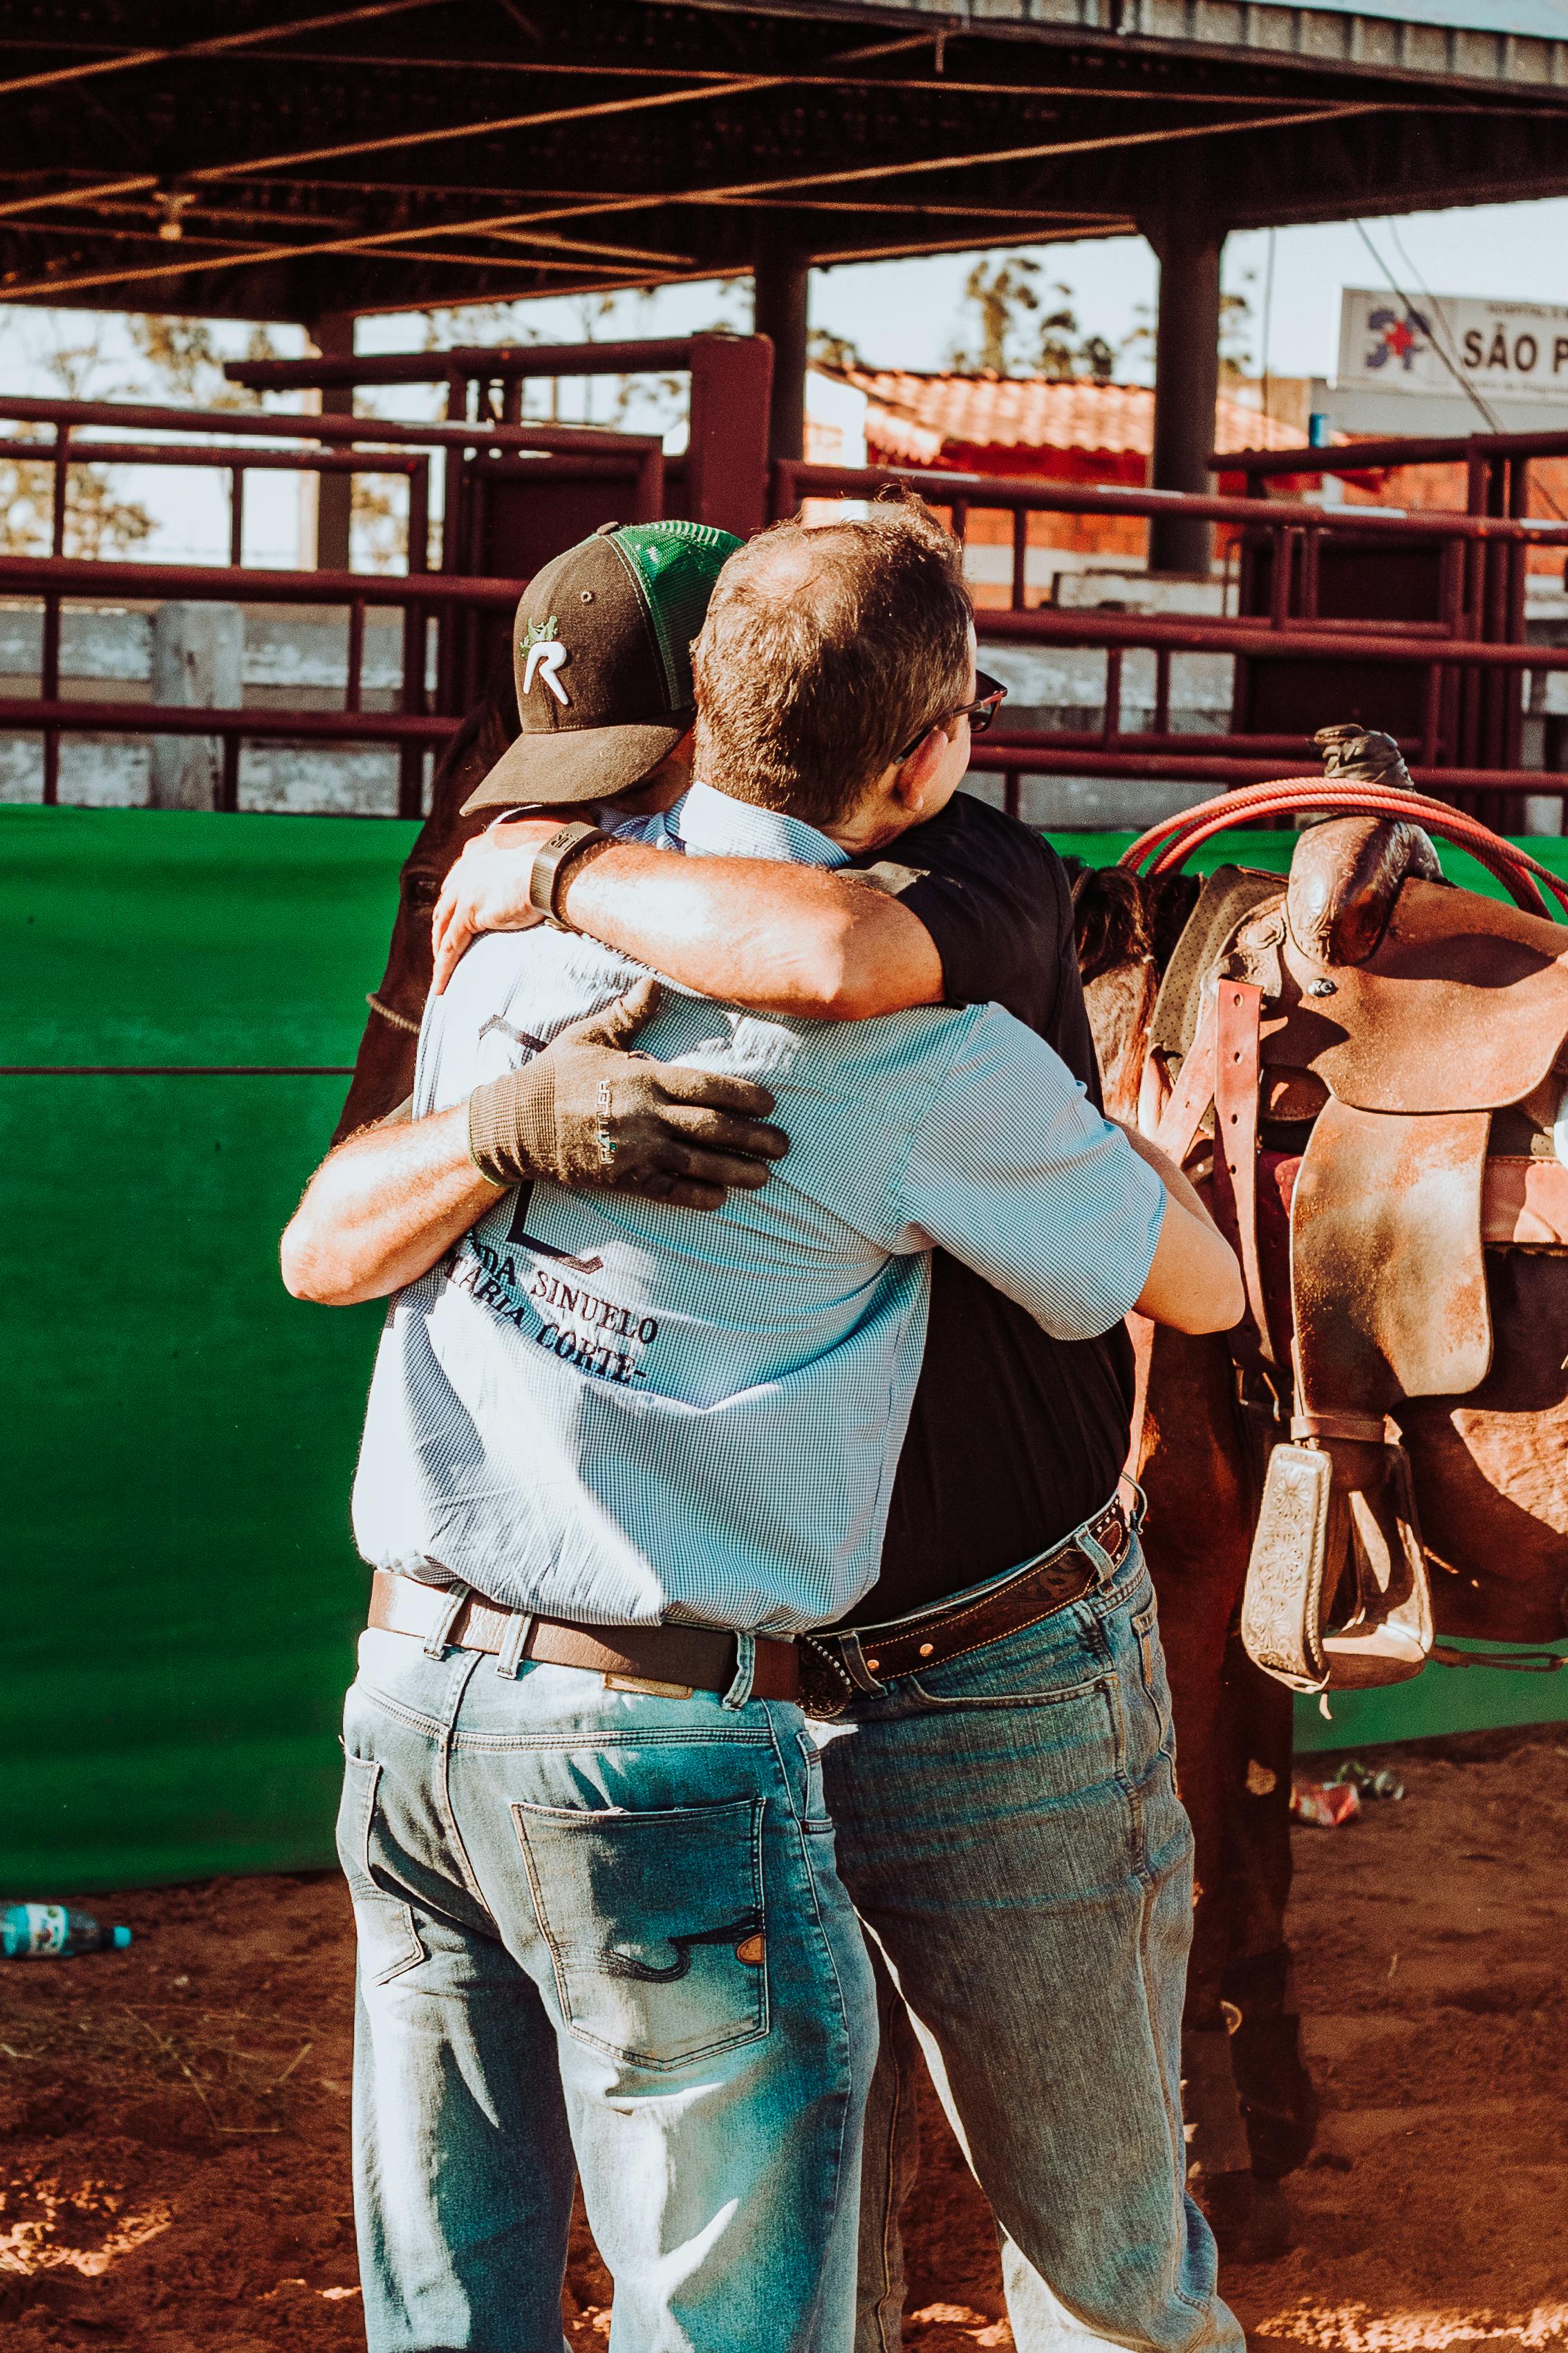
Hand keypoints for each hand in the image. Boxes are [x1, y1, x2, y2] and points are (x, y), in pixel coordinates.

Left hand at [432, 817, 560, 994]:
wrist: (551, 870)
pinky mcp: (469, 913)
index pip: (455, 890)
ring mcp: (464, 894)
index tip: (452, 928)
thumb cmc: (550, 870)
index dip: (451, 912)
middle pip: (443, 911)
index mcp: (477, 861)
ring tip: (440, 978)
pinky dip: (444, 967)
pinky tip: (441, 986)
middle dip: (441, 934)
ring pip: (443, 931)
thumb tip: (530, 891)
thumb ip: (517, 879)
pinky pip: (450, 946)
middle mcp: (465, 875)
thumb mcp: (528, 870)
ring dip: (439, 955)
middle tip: (443, 954)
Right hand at [467, 978, 789, 1211]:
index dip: (744, 1096)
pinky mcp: (623, 1179)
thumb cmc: (554, 1076)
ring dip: (737, 1171)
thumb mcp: (589, 1035)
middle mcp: (647, 1116)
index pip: (708, 1087)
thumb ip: (628, 1014)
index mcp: (645, 1078)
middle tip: (783, 1145)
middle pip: (714, 1128)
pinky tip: (721, 1198)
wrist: (515, 1125)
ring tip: (765, 1176)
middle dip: (754, 1137)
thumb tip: (652, 983)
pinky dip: (697, 1195)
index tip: (769, 1103)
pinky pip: (669, 1191)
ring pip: (699, 1163)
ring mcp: (637, 1151)